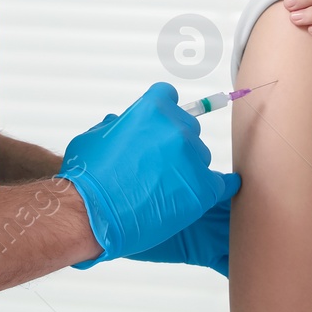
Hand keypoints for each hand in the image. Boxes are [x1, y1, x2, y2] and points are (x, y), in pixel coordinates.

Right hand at [57, 82, 240, 268]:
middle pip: (188, 128)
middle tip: (157, 165)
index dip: (162, 113)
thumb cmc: (87, 177)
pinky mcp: (202, 189)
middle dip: (175, 143)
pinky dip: (221, 186)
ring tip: (165, 188)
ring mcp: (191, 158)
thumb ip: (115, 126)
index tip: (158, 127)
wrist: (91, 214)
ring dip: (188, 167)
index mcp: (151, 109)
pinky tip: (219, 188)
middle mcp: (176, 128)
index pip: (169, 97)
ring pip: (200, 157)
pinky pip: (224, 183)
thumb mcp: (94, 137)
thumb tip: (120, 123)